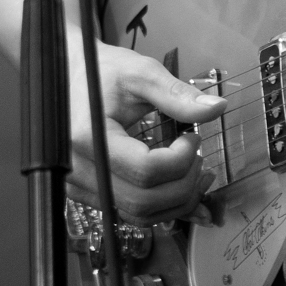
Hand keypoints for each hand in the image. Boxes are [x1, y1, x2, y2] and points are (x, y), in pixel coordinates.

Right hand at [69, 40, 227, 223]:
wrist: (66, 76)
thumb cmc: (101, 70)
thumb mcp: (140, 73)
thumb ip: (177, 94)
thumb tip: (218, 108)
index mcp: (89, 137)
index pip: (146, 171)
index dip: (181, 159)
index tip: (193, 137)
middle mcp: (77, 169)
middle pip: (144, 201)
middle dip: (184, 185)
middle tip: (198, 156)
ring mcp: (78, 185)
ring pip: (138, 215)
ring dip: (175, 201)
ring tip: (194, 172)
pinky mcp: (85, 192)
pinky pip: (128, 212)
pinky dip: (159, 205)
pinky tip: (176, 184)